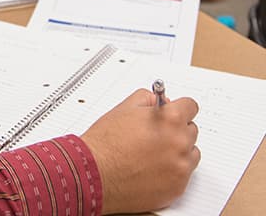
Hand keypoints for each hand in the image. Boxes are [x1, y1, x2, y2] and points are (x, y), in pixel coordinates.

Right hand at [81, 89, 199, 213]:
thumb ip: (148, 99)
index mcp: (170, 119)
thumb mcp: (124, 108)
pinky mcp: (178, 187)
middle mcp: (180, 142)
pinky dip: (172, 170)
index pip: (191, 106)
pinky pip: (184, 174)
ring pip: (191, 153)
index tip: (174, 111)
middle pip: (191, 130)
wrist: (95, 173)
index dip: (179, 107)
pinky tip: (151, 168)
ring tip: (153, 153)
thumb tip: (161, 102)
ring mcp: (181, 167)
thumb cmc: (106, 142)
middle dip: (176, 130)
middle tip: (155, 134)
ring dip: (178, 151)